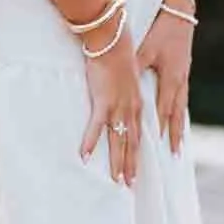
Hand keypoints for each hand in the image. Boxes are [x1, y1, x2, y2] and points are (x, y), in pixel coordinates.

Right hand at [78, 25, 140, 186]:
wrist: (113, 38)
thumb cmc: (117, 53)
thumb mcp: (125, 75)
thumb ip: (122, 89)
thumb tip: (117, 94)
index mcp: (136, 102)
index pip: (138, 133)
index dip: (138, 152)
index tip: (138, 169)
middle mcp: (131, 108)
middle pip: (132, 142)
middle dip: (131, 165)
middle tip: (129, 185)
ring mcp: (118, 106)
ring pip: (118, 140)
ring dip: (117, 162)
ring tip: (116, 180)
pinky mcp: (103, 101)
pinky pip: (96, 127)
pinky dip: (91, 142)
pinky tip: (85, 157)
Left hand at [137, 9, 194, 155]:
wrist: (179, 12)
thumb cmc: (161, 29)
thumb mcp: (146, 49)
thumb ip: (137, 69)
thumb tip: (124, 89)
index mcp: (171, 78)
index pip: (164, 109)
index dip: (160, 128)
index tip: (155, 145)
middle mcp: (179, 81)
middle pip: (175, 115)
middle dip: (172, 136)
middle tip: (172, 155)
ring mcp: (183, 77)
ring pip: (180, 109)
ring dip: (178, 128)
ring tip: (178, 147)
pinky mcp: (183, 71)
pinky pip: (181, 98)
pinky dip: (179, 113)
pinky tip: (177, 120)